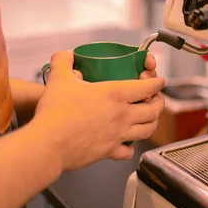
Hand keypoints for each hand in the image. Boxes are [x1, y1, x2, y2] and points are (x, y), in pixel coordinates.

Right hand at [31, 51, 164, 171]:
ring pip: (146, 130)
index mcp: (116, 95)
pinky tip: (127, 144)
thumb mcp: (58, 78)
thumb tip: (65, 55)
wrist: (48, 143)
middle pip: (153, 110)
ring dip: (152, 123)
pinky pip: (127, 151)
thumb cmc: (56, 112)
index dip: (156, 83)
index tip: (158, 81)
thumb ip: (63, 62)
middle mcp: (122, 116)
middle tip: (157, 99)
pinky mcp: (108, 152)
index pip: (147, 87)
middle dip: (159, 103)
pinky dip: (131, 147)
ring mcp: (118, 135)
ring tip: (150, 119)